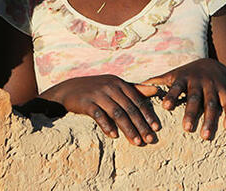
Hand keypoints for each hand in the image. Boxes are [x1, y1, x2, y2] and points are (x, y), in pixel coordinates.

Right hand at [40, 75, 159, 145]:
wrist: (69, 90)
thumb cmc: (97, 89)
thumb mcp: (115, 85)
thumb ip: (135, 88)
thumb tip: (156, 90)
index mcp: (120, 83)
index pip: (137, 100)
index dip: (148, 114)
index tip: (157, 128)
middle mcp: (110, 86)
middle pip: (129, 108)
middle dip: (141, 125)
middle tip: (149, 139)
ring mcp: (98, 94)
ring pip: (117, 113)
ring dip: (128, 129)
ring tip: (136, 142)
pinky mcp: (86, 102)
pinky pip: (99, 115)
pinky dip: (107, 126)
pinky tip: (114, 136)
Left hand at [142, 58, 225, 139]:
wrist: (212, 63)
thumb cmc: (187, 74)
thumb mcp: (172, 75)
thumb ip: (156, 82)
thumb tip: (134, 86)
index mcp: (183, 78)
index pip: (176, 87)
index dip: (171, 96)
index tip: (165, 107)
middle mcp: (199, 82)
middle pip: (195, 98)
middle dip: (191, 113)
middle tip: (187, 129)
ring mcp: (213, 86)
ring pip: (212, 104)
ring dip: (210, 120)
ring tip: (205, 136)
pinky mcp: (225, 90)